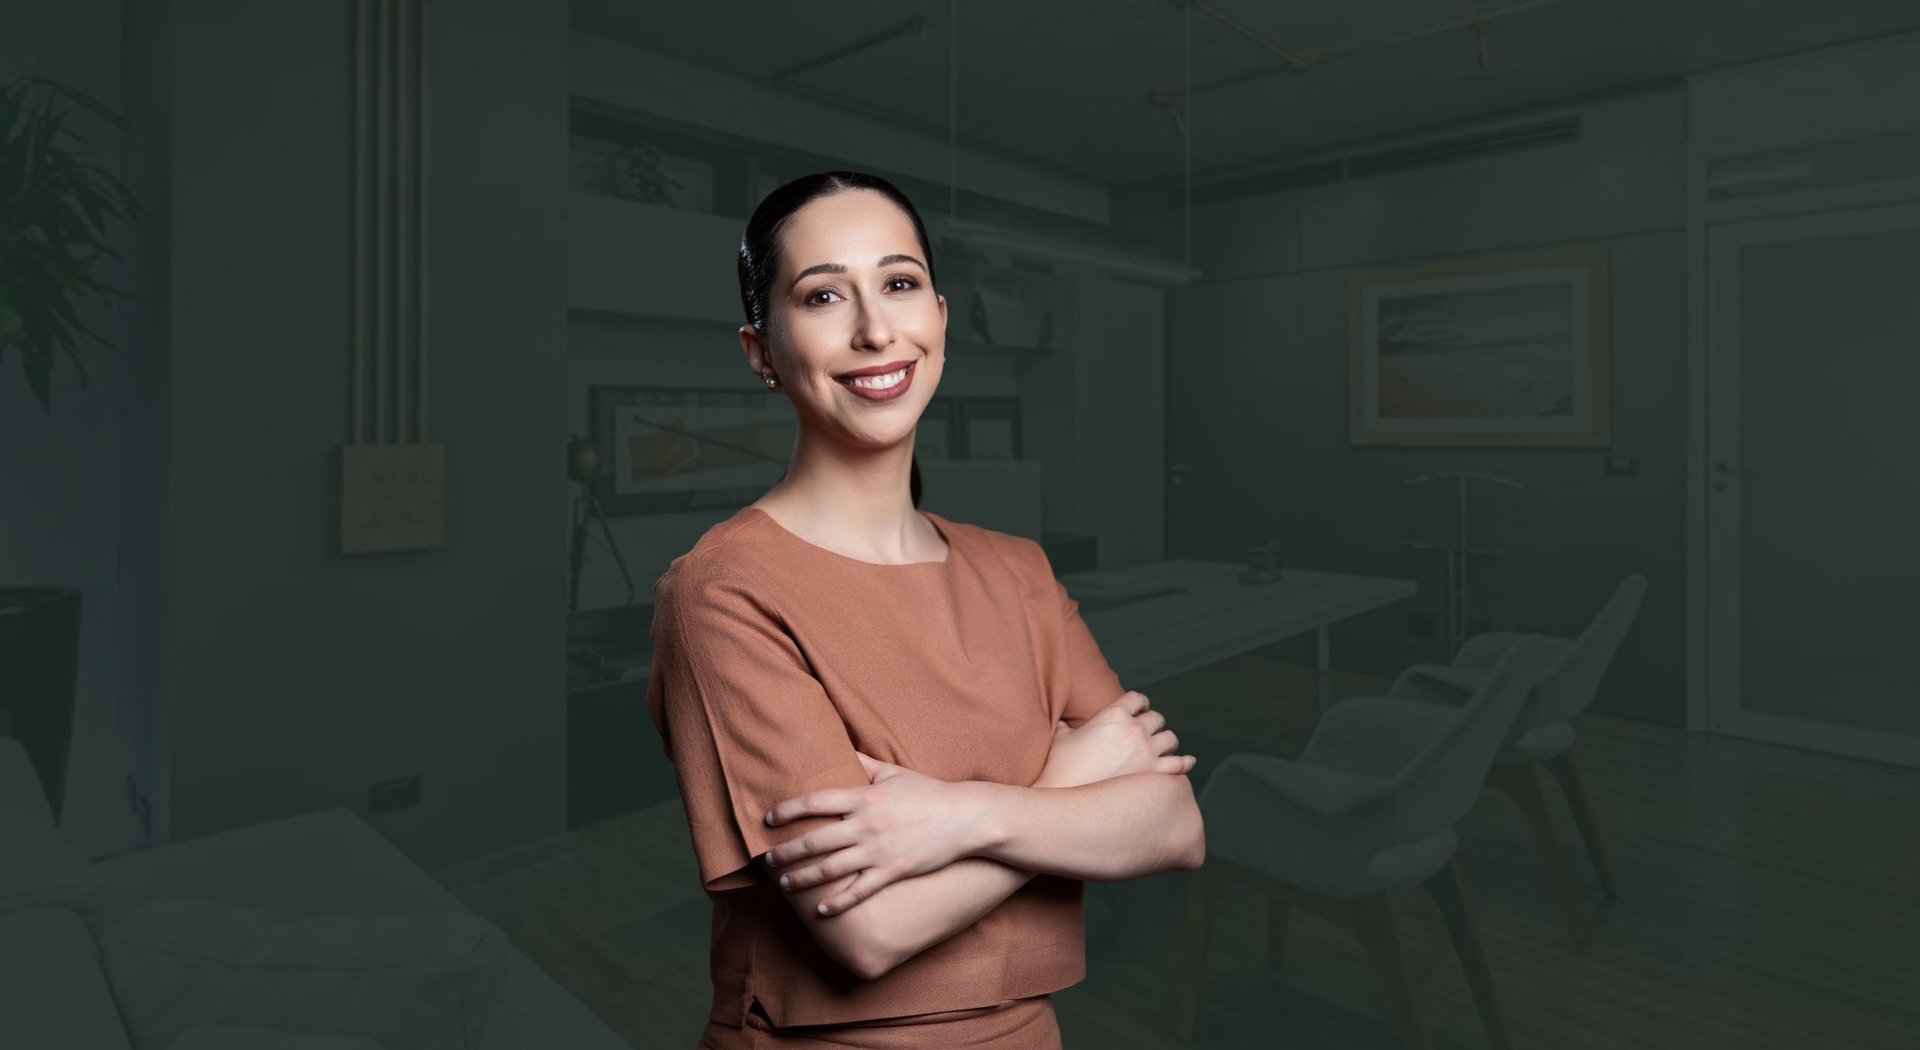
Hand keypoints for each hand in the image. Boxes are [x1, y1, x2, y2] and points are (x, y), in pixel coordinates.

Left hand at [762, 752, 992, 915]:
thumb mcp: (894, 773)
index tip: (769, 818)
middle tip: (766, 858)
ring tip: (785, 884)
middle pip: (815, 840)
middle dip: (786, 851)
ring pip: (830, 869)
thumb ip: (864, 763)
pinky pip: (859, 891)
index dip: (787, 810)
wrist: (965, 818)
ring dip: (803, 878)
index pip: (815, 802)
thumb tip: (841, 749)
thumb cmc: (928, 793)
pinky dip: (838, 903)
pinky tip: (822, 911)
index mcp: (864, 797)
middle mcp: (866, 825)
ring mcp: (879, 851)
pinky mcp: (893, 871)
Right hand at [1035, 691, 1195, 788]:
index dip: (1140, 704)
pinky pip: (1179, 764)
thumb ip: (1067, 724)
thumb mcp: (1061, 737)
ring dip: (1167, 742)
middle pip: (1157, 718)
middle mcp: (1133, 729)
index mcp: (1113, 714)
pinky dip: (1185, 762)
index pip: (1137, 699)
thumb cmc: (1059, 768)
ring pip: (1170, 738)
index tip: (1141, 709)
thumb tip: (1060, 719)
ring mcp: (1146, 751)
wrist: (1063, 796)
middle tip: (1151, 732)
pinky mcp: (1154, 773)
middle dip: (1154, 724)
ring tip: (1165, 748)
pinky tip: (1188, 762)